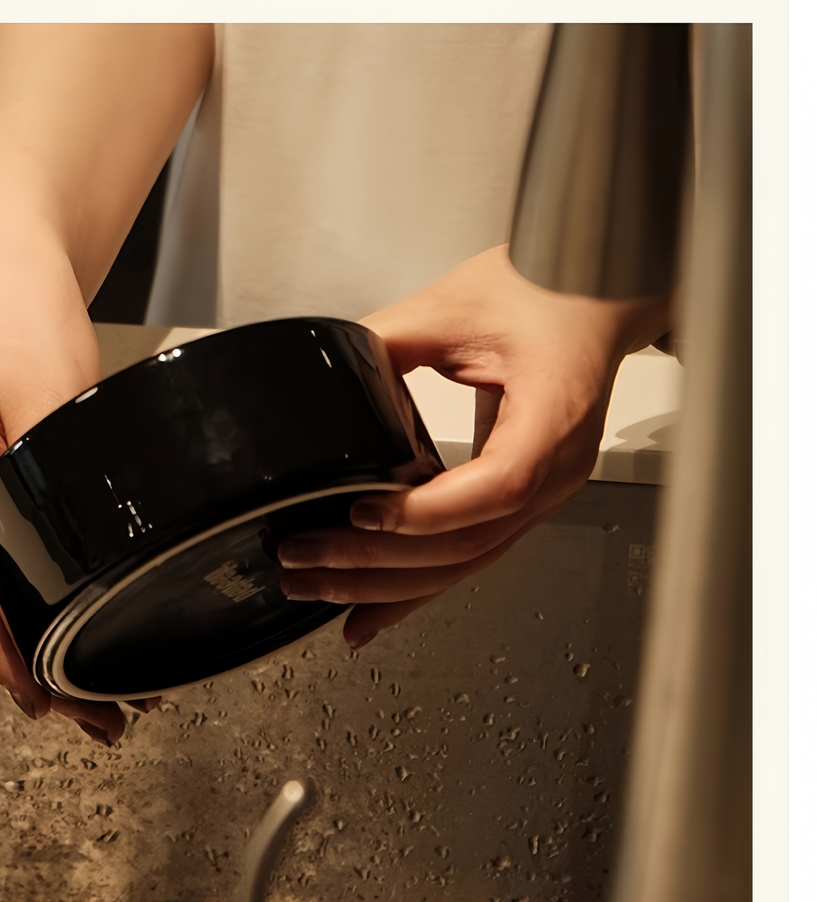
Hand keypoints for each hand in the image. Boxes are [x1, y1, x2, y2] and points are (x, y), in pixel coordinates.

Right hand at [0, 23, 211, 743]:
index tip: (41, 698)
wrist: (12, 272)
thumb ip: (61, 458)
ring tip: (94, 697)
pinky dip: (32, 603)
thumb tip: (89, 533)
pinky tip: (69, 631)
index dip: (3, 652)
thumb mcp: (49, 386)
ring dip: (33, 642)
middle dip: (29, 666)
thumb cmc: (18, 316)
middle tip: (97, 718)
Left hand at [277, 246, 670, 648]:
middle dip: (380, 563)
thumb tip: (326, 381)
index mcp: (552, 415)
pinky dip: (417, 582)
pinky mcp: (522, 495)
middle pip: (472, 543)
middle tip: (307, 561)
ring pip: (468, 561)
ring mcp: (544, 489)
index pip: (497, 486)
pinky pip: (470, 551)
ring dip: (389, 585)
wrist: (595, 293)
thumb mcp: (453, 305)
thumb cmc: (549, 292)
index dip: (428, 511)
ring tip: (319, 588)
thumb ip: (387, 343)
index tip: (363, 513)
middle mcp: (555, 467)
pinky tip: (372, 609)